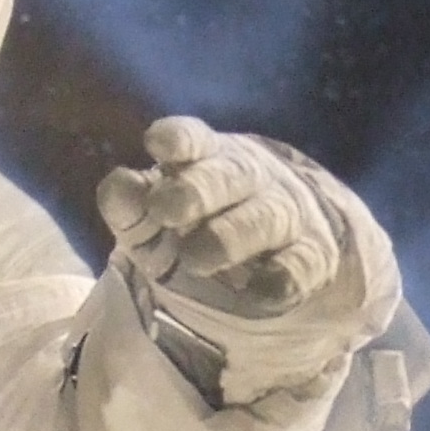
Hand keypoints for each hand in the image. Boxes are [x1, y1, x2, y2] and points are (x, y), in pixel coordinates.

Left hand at [96, 117, 343, 319]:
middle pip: (231, 174)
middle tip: (166, 208)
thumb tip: (116, 185)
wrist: (286, 250)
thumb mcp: (158, 220)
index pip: (195, 139)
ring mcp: (287, 216)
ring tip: (195, 258)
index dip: (178, 139)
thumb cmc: (205, 226)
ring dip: (231, 235)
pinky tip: (258, 291)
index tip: (156, 144)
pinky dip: (281, 277)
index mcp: (210, 159)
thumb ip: (131, 206)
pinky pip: (302, 264)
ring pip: (266, 217)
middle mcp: (252, 180)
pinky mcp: (313, 258)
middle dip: (198, 188)